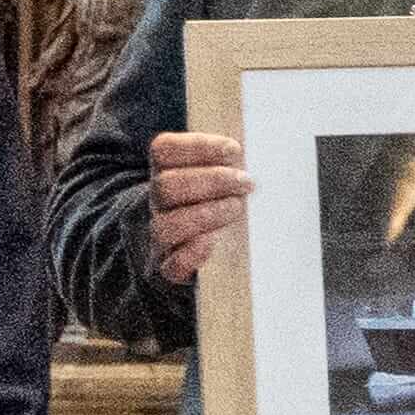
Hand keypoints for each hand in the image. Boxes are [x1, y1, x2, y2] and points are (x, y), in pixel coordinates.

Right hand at [145, 129, 252, 284]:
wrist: (189, 248)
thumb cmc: (216, 202)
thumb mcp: (217, 174)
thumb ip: (228, 161)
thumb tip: (256, 149)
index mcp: (165, 171)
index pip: (164, 149)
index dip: (198, 146)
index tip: (234, 149)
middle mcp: (157, 202)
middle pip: (166, 186)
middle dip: (211, 181)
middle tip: (246, 183)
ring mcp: (160, 236)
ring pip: (167, 225)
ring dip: (207, 214)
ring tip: (237, 208)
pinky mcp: (168, 268)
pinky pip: (172, 265)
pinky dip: (193, 254)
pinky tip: (213, 242)